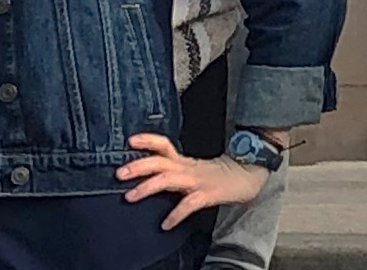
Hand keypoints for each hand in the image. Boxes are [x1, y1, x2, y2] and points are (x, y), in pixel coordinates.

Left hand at [116, 134, 269, 228]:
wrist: (248, 175)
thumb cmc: (218, 175)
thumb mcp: (194, 169)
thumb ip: (175, 171)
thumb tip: (149, 178)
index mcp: (183, 161)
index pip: (163, 145)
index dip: (147, 140)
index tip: (129, 140)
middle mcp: (187, 168)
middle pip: (159, 161)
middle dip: (138, 166)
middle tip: (118, 174)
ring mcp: (197, 180)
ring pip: (168, 179)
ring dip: (147, 187)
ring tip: (130, 196)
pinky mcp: (207, 194)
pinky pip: (189, 204)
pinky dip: (176, 214)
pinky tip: (165, 224)